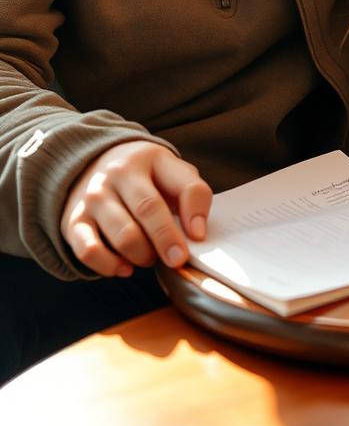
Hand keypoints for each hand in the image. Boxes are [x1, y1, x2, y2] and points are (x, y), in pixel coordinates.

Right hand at [60, 140, 211, 277]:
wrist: (93, 163)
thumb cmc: (143, 176)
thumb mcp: (170, 172)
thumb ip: (190, 193)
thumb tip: (196, 232)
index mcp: (152, 158)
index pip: (184, 184)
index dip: (195, 213)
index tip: (199, 236)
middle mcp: (120, 173)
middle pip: (148, 209)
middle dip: (167, 240)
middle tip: (177, 259)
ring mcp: (95, 196)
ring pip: (124, 236)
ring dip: (142, 255)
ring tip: (149, 257)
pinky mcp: (74, 220)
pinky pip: (90, 251)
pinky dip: (110, 266)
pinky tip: (124, 267)